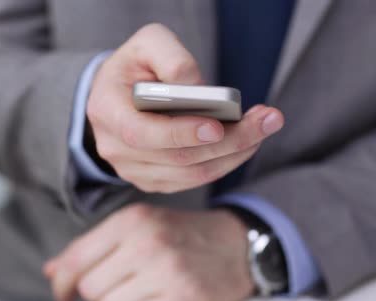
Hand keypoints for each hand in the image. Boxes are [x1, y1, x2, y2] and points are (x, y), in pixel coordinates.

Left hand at [45, 203, 254, 300]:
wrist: (236, 244)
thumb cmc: (180, 236)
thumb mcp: (138, 227)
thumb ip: (93, 248)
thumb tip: (52, 272)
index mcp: (130, 220)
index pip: (75, 259)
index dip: (62, 282)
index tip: (63, 293)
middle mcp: (146, 242)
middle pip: (90, 287)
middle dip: (100, 292)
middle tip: (123, 283)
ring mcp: (167, 270)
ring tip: (145, 290)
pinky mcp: (185, 297)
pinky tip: (159, 300)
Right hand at [87, 23, 283, 192]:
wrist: (118, 93)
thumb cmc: (135, 66)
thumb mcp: (147, 44)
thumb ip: (172, 59)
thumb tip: (200, 90)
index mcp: (108, 112)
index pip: (143, 134)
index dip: (182, 133)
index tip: (219, 125)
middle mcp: (116, 149)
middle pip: (177, 158)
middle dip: (228, 141)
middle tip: (267, 120)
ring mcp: (134, 171)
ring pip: (192, 175)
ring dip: (234, 154)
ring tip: (264, 127)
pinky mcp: (154, 181)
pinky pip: (194, 180)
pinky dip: (225, 163)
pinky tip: (247, 141)